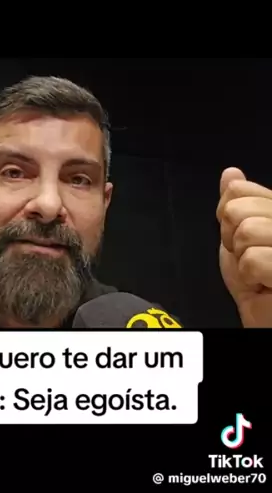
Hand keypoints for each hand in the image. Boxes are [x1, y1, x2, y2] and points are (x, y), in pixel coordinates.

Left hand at [217, 167, 271, 326]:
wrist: (265, 318)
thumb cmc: (258, 282)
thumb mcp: (240, 237)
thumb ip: (237, 204)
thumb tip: (231, 174)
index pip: (238, 190)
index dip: (228, 218)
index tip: (244, 239)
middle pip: (238, 210)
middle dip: (232, 240)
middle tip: (250, 258)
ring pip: (246, 232)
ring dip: (242, 260)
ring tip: (258, 272)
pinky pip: (253, 260)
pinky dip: (250, 277)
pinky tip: (263, 285)